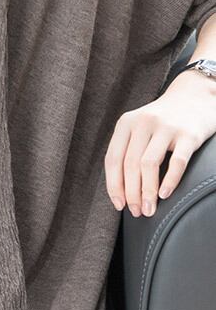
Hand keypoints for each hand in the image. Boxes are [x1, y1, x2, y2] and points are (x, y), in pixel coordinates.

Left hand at [104, 70, 215, 216]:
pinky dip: (169, 181)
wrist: (195, 97)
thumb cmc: (163, 121)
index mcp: (126, 123)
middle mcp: (144, 123)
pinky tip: (164, 195)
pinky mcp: (189, 134)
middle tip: (136, 212)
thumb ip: (128, 151)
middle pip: (130, 165)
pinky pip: (177, 162)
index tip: (119, 205)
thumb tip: (120, 190)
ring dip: (147, 192)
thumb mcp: (139, 128)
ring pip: (149, 164)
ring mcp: (167, 127)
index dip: (114, 185)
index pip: (113, 159)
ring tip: (149, 209)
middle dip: (131, 193)